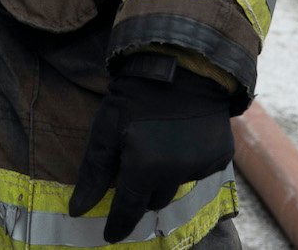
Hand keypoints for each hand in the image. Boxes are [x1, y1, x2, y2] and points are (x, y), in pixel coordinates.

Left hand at [68, 55, 235, 242]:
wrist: (183, 63)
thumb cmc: (136, 94)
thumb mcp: (106, 128)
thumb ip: (93, 172)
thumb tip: (77, 211)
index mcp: (145, 169)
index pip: (128, 210)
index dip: (118, 225)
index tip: (111, 235)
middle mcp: (175, 174)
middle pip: (153, 199)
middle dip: (142, 190)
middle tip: (135, 164)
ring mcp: (201, 166)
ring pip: (176, 185)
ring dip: (165, 175)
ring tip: (159, 144)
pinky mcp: (220, 156)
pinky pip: (198, 171)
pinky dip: (187, 161)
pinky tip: (181, 137)